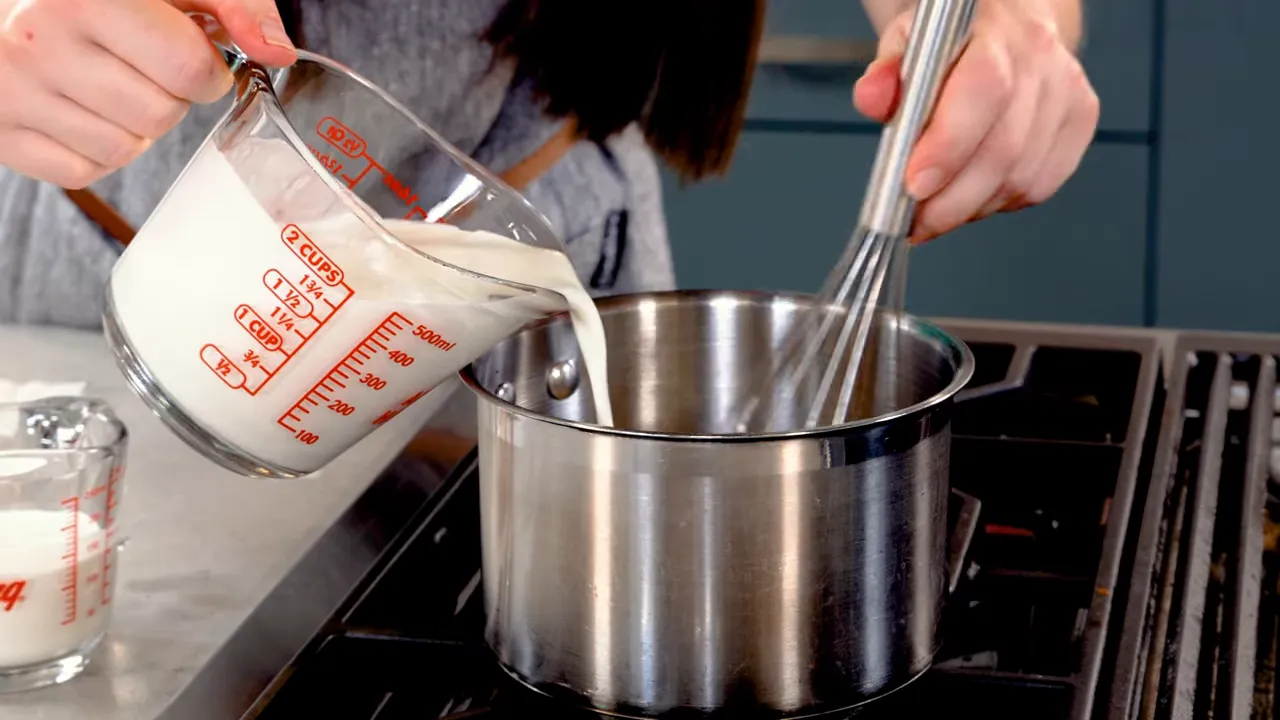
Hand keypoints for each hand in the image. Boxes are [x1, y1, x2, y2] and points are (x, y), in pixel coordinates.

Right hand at [0, 0, 296, 188]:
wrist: (8, 2)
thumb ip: (232, 5)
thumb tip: (277, 53)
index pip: (187, 68)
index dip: (208, 71)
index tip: (197, 59)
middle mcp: (37, 42)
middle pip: (160, 114)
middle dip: (171, 97)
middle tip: (145, 67)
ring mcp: (12, 91)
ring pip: (123, 151)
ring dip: (136, 127)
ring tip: (111, 83)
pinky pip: (81, 172)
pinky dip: (95, 152)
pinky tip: (82, 109)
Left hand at [854, 0, 1098, 242]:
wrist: (1001, 23)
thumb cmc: (951, 39)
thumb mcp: (906, 41)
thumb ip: (886, 72)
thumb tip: (873, 98)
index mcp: (996, 31)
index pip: (983, 92)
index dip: (948, 148)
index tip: (913, 186)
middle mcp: (1040, 59)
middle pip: (1003, 149)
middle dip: (950, 201)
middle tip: (914, 221)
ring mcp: (1065, 91)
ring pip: (1020, 177)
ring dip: (970, 207)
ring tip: (936, 209)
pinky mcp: (1079, 120)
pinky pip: (1040, 185)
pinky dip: (1000, 202)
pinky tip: (974, 194)